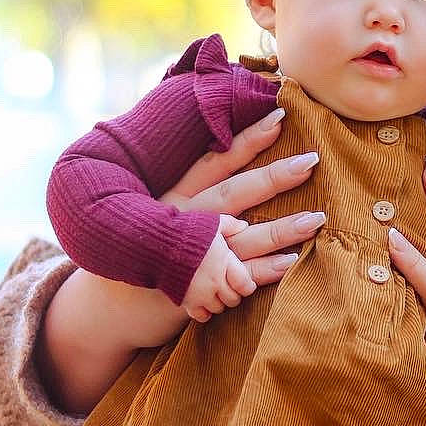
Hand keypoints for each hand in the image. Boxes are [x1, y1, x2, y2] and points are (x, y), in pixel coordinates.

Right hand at [38, 108, 324, 411]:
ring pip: (242, 237)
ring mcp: (188, 256)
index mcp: (172, 196)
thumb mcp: (156, 210)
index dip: (247, 139)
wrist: (107, 309)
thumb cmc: (138, 250)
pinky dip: (263, 270)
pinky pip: (236, 278)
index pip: (215, 160)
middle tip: (311, 160)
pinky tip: (291, 262)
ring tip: (318, 219)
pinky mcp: (194, 289)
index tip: (280, 116)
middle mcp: (179, 221)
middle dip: (274, 176)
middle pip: (233, 193)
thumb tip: (218, 147)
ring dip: (282, 228)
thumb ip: (188, 185)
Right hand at [178, 218, 261, 323]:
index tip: (245, 283)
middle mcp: (214, 281)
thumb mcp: (211, 223)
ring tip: (214, 293)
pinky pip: (201, 316)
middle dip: (234, 295)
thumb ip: (230, 225)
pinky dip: (205, 312)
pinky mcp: (185, 301)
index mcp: (223, 262)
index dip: (248, 286)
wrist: (156, 244)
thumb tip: (244, 226)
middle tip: (229, 287)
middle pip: (233, 300)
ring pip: (218, 308)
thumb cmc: (185, 231)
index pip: (245, 285)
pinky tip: (202, 302)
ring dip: (219, 303)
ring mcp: (199, 293)